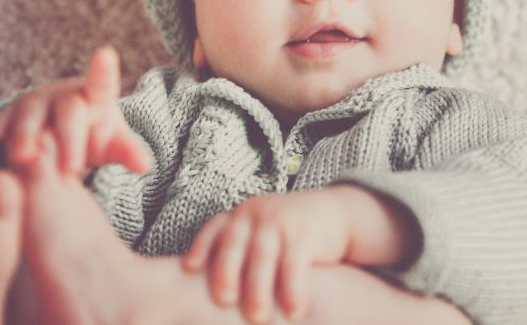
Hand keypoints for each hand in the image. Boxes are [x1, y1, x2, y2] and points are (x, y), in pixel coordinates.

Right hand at [0, 46, 151, 175]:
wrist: (59, 131)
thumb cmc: (92, 134)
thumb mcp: (112, 143)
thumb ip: (127, 151)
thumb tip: (146, 166)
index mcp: (95, 97)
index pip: (102, 84)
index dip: (103, 70)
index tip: (106, 54)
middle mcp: (64, 94)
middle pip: (69, 111)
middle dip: (70, 138)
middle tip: (71, 168)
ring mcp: (35, 102)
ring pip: (30, 115)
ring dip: (26, 136)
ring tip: (24, 160)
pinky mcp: (9, 114)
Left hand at [181, 189, 352, 323]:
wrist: (337, 213)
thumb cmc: (291, 233)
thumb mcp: (262, 232)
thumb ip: (241, 251)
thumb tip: (209, 288)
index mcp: (243, 216)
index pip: (216, 228)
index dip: (202, 246)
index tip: (189, 267)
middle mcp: (258, 215)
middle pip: (235, 244)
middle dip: (226, 271)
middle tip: (223, 300)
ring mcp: (281, 221)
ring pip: (263, 256)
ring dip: (259, 288)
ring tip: (257, 318)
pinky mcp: (306, 233)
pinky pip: (296, 263)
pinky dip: (293, 289)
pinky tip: (294, 313)